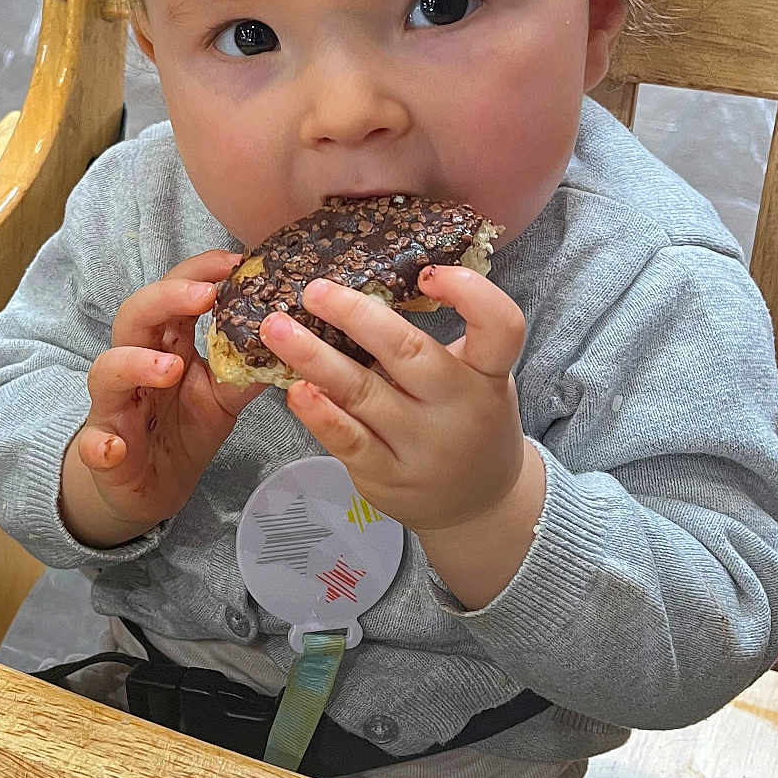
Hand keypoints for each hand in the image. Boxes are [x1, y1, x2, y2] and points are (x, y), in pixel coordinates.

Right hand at [61, 250, 263, 547]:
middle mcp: (134, 364)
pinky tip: (114, 448)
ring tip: (170, 368)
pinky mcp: (102, 450)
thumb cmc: (182, 429)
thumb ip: (246, 369)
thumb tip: (287, 340)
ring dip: (134, 364)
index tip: (233, 263)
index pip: (173, 294)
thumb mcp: (224, 397)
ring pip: (106, 372)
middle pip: (134, 317)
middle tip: (205, 297)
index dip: (197, 273)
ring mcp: (114, 406)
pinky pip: (93, 444)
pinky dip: (100, 444)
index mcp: (165, 344)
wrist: (151, 486)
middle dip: (166, 300)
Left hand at [258, 267, 545, 606]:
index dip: (472, 294)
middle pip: (411, 354)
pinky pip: (347, 440)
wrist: (477, 503)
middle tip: (314, 290)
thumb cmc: (467, 419)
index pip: (501, 327)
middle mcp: (460, 408)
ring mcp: (423, 447)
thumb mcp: (475, 377)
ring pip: (364, 394)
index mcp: (488, 373)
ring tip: (276, 328)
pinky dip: (319, 413)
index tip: (429, 274)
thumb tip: (361, 284)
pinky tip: (294, 389)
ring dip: (314, 358)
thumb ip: (435, 340)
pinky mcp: (388, 477)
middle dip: (357, 317)